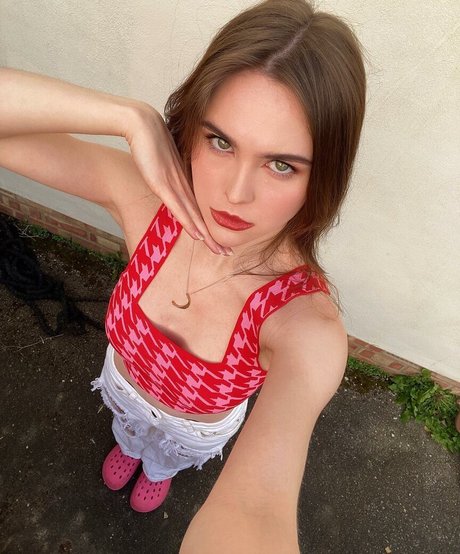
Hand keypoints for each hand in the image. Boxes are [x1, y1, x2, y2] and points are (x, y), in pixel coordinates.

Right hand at [125, 103, 231, 255]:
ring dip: (206, 235)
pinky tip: (198, 235)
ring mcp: (174, 186)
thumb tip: (169, 185)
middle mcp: (182, 186)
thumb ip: (166, 177)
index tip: (219, 241)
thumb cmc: (150, 142)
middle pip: (200, 217)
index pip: (198, 211)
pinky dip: (189, 223)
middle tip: (227, 253)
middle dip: (213, 237)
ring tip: (219, 250)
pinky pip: (178, 208)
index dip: (208, 228)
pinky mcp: (162, 184)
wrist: (143, 125)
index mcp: (183, 183)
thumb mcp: (160, 165)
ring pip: (193, 216)